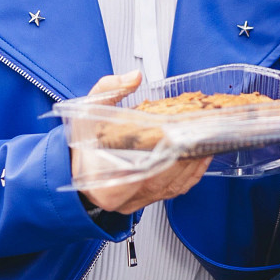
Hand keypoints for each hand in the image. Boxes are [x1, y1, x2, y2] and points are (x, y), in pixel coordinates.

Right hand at [69, 71, 211, 214]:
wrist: (72, 168)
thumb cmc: (80, 144)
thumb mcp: (87, 112)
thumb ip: (108, 90)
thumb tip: (133, 78)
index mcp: (106, 182)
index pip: (144, 173)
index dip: (166, 157)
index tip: (180, 138)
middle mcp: (124, 197)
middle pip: (165, 178)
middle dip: (187, 155)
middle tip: (202, 133)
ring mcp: (137, 201)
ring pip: (174, 185)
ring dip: (194, 163)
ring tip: (207, 140)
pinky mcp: (146, 200)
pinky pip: (175, 190)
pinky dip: (192, 173)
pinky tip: (202, 156)